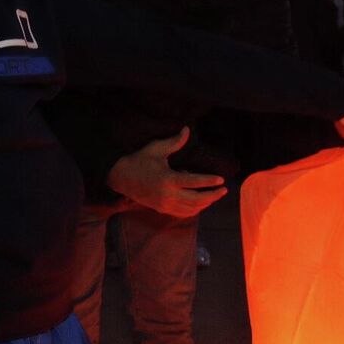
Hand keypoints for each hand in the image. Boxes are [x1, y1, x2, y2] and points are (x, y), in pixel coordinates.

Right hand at [106, 129, 227, 217]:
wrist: (120, 178)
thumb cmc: (139, 161)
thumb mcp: (156, 149)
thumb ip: (174, 142)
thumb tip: (187, 129)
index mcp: (167, 179)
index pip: (193, 182)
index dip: (209, 181)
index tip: (221, 179)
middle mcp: (167, 195)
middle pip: (196, 199)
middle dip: (212, 195)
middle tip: (223, 190)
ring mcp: (165, 205)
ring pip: (191, 209)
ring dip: (206, 203)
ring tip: (215, 195)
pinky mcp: (162, 209)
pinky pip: (183, 214)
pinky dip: (195, 210)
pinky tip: (202, 203)